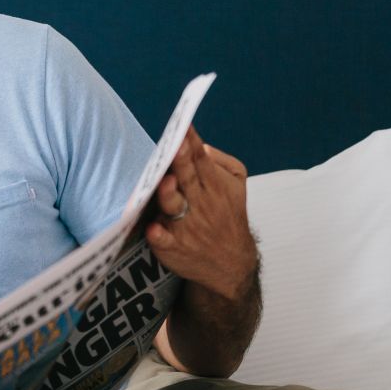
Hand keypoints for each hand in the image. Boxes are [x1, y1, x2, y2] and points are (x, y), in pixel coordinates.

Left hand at [145, 127, 257, 301]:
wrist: (232, 263)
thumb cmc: (227, 213)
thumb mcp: (237, 184)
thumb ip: (222, 161)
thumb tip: (200, 144)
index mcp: (214, 185)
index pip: (201, 158)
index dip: (192, 142)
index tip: (183, 126)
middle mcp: (199, 203)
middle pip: (187, 177)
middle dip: (182, 160)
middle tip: (176, 144)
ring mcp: (186, 225)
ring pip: (174, 206)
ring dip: (169, 194)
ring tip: (164, 182)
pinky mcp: (173, 246)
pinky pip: (164, 240)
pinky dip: (159, 235)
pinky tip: (153, 229)